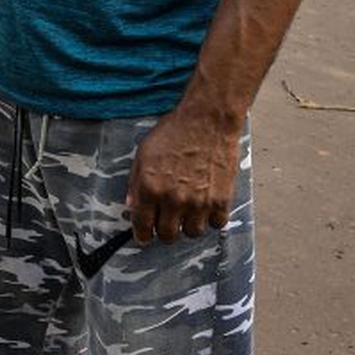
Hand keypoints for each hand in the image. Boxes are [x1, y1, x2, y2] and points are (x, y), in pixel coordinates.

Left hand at [126, 108, 241, 242]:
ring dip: (189, 225)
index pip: (142, 227)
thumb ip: (136, 183)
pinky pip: (216, 224)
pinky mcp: (221, 199)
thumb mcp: (144, 154)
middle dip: (166, 230)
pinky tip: (207, 205)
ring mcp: (198, 201)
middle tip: (169, 221)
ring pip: (192, 233)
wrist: (208, 119)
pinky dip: (212, 218)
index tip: (146, 235)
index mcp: (150, 188)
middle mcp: (173, 199)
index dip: (143, 234)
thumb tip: (133, 206)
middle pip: (168, 236)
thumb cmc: (175, 132)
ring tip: (190, 210)